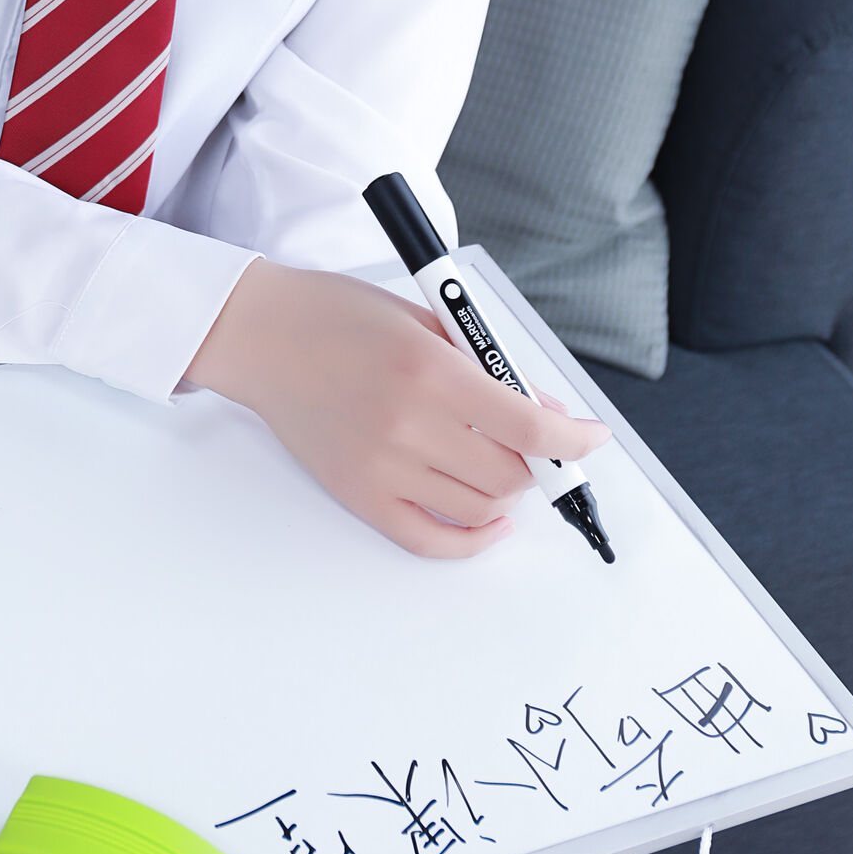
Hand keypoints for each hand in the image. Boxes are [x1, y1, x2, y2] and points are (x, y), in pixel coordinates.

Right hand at [184, 260, 609, 560]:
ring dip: (508, 492)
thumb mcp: (425, 319)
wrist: (261, 335)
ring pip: (480, 507)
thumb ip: (487, 365)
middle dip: (538, 462)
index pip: (529, 426)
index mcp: (429, 370)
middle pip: (510, 474)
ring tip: (504, 466)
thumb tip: (546, 412)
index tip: (592, 437)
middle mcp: (408, 424)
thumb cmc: (336, 314)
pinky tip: (490, 521)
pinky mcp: (359, 494)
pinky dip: (471, 539)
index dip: (574, 439)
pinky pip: (429, 538)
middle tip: (536, 442)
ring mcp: (381, 466)